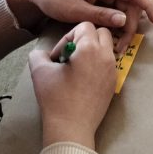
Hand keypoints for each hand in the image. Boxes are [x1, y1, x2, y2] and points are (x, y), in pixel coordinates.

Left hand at [6, 0, 152, 52]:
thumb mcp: (75, 10)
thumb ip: (100, 15)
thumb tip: (125, 20)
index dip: (149, 7)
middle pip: (131, 6)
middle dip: (130, 27)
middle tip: (121, 47)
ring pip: (124, 11)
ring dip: (123, 28)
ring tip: (114, 45)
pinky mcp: (100, 1)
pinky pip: (114, 13)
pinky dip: (114, 26)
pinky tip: (108, 37)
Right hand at [28, 22, 116, 148]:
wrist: (72, 128)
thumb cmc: (56, 99)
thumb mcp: (40, 72)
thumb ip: (38, 55)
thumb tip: (42, 53)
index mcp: (91, 49)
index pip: (85, 26)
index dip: (68, 36)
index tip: (59, 55)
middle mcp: (106, 56)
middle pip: (101, 33)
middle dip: (84, 39)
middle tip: (69, 57)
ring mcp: (113, 70)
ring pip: (107, 48)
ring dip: (92, 51)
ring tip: (75, 68)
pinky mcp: (114, 82)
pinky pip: (108, 64)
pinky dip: (97, 64)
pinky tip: (82, 80)